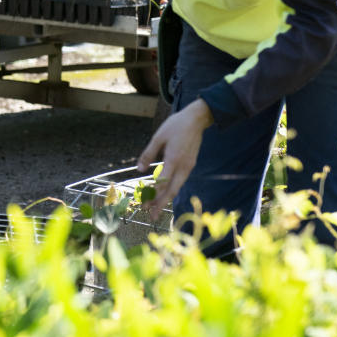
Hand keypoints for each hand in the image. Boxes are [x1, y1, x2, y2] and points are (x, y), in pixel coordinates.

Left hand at [137, 98, 213, 218]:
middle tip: (151, 217)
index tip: (144, 204)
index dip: (153, 194)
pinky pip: (180, 181)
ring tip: (155, 209)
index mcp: (174, 158)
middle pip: (172, 190)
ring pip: (177, 187)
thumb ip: (148, 153)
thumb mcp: (158, 136)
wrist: (197, 119)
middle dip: (161, 204)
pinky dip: (171, 190)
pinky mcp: (190, 165)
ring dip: (166, 199)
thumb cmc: (175, 125)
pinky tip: (164, 195)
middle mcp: (183, 166)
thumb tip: (139, 169)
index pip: (162, 182)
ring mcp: (188, 166)